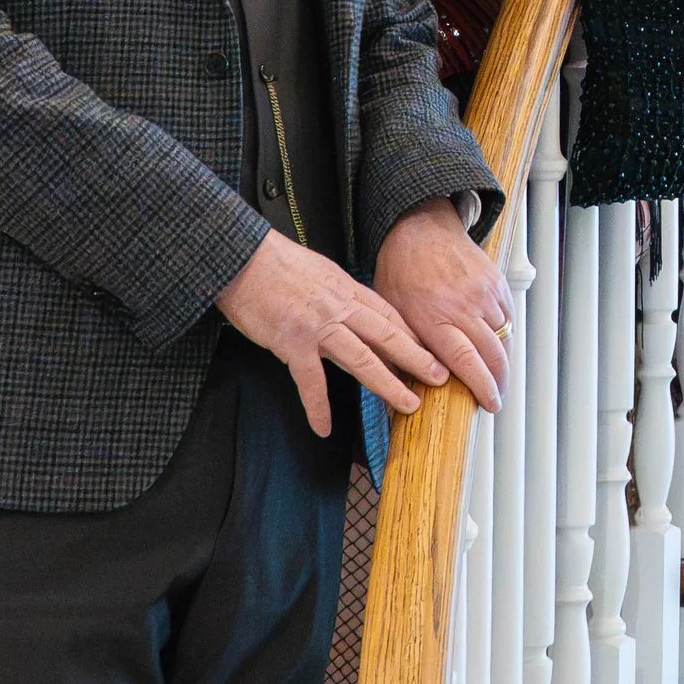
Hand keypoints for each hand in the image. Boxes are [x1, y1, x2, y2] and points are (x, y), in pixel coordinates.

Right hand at [216, 225, 449, 436]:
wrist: (242, 257)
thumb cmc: (275, 263)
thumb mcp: (319, 271)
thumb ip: (338, 293)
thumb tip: (353, 308)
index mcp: (346, 289)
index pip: (389, 314)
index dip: (412, 335)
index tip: (431, 351)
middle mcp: (339, 307)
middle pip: (387, 335)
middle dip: (417, 358)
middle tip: (440, 377)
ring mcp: (317, 326)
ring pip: (362, 358)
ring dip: (388, 384)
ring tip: (408, 404)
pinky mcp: (291, 342)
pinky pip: (310, 381)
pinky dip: (317, 407)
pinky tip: (323, 427)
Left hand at [374, 198, 511, 410]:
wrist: (420, 228)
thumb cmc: (401, 272)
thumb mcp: (391, 315)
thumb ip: (399, 353)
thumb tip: (396, 392)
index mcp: (434, 318)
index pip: (467, 362)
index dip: (482, 387)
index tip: (490, 404)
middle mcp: (464, 306)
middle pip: (493, 354)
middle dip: (499, 382)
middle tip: (497, 398)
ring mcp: (484, 293)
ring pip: (505, 337)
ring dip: (504, 361)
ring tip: (498, 377)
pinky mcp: (496, 282)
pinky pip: (508, 317)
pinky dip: (506, 335)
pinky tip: (499, 347)